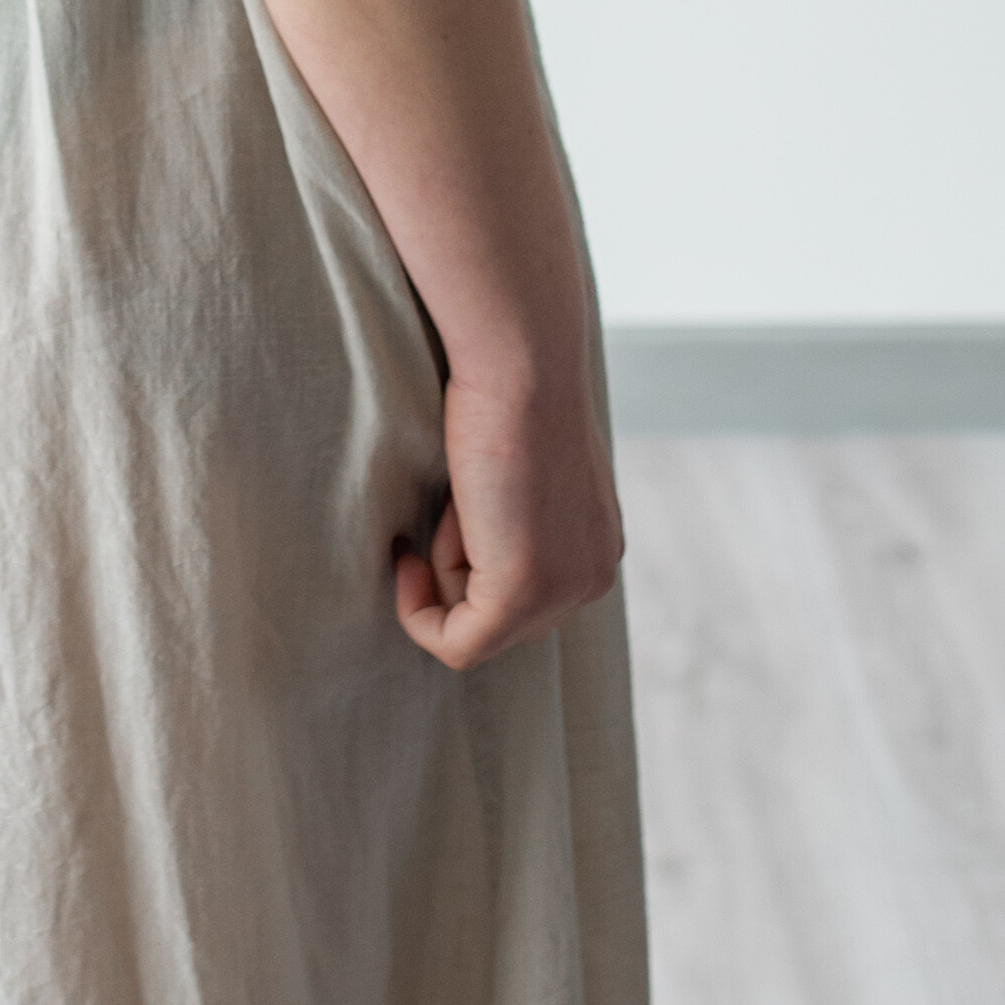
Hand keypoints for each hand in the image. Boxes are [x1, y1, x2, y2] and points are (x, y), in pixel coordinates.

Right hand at [394, 360, 624, 670]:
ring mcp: (562, 590)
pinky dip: (418, 614)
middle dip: (458, 570)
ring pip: (478, 628)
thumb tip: (469, 539)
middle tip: (448, 505)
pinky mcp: (520, 593)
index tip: (443, 515)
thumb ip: (513, 513)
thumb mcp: (519, 465)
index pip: (529, 596)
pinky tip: (407, 559)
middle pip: (504, 619)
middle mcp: (592, 576)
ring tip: (452, 502)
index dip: (472, 562)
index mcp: (596, 545)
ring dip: (441, 572)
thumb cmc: (508, 389)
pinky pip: (457, 645)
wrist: (520, 359)